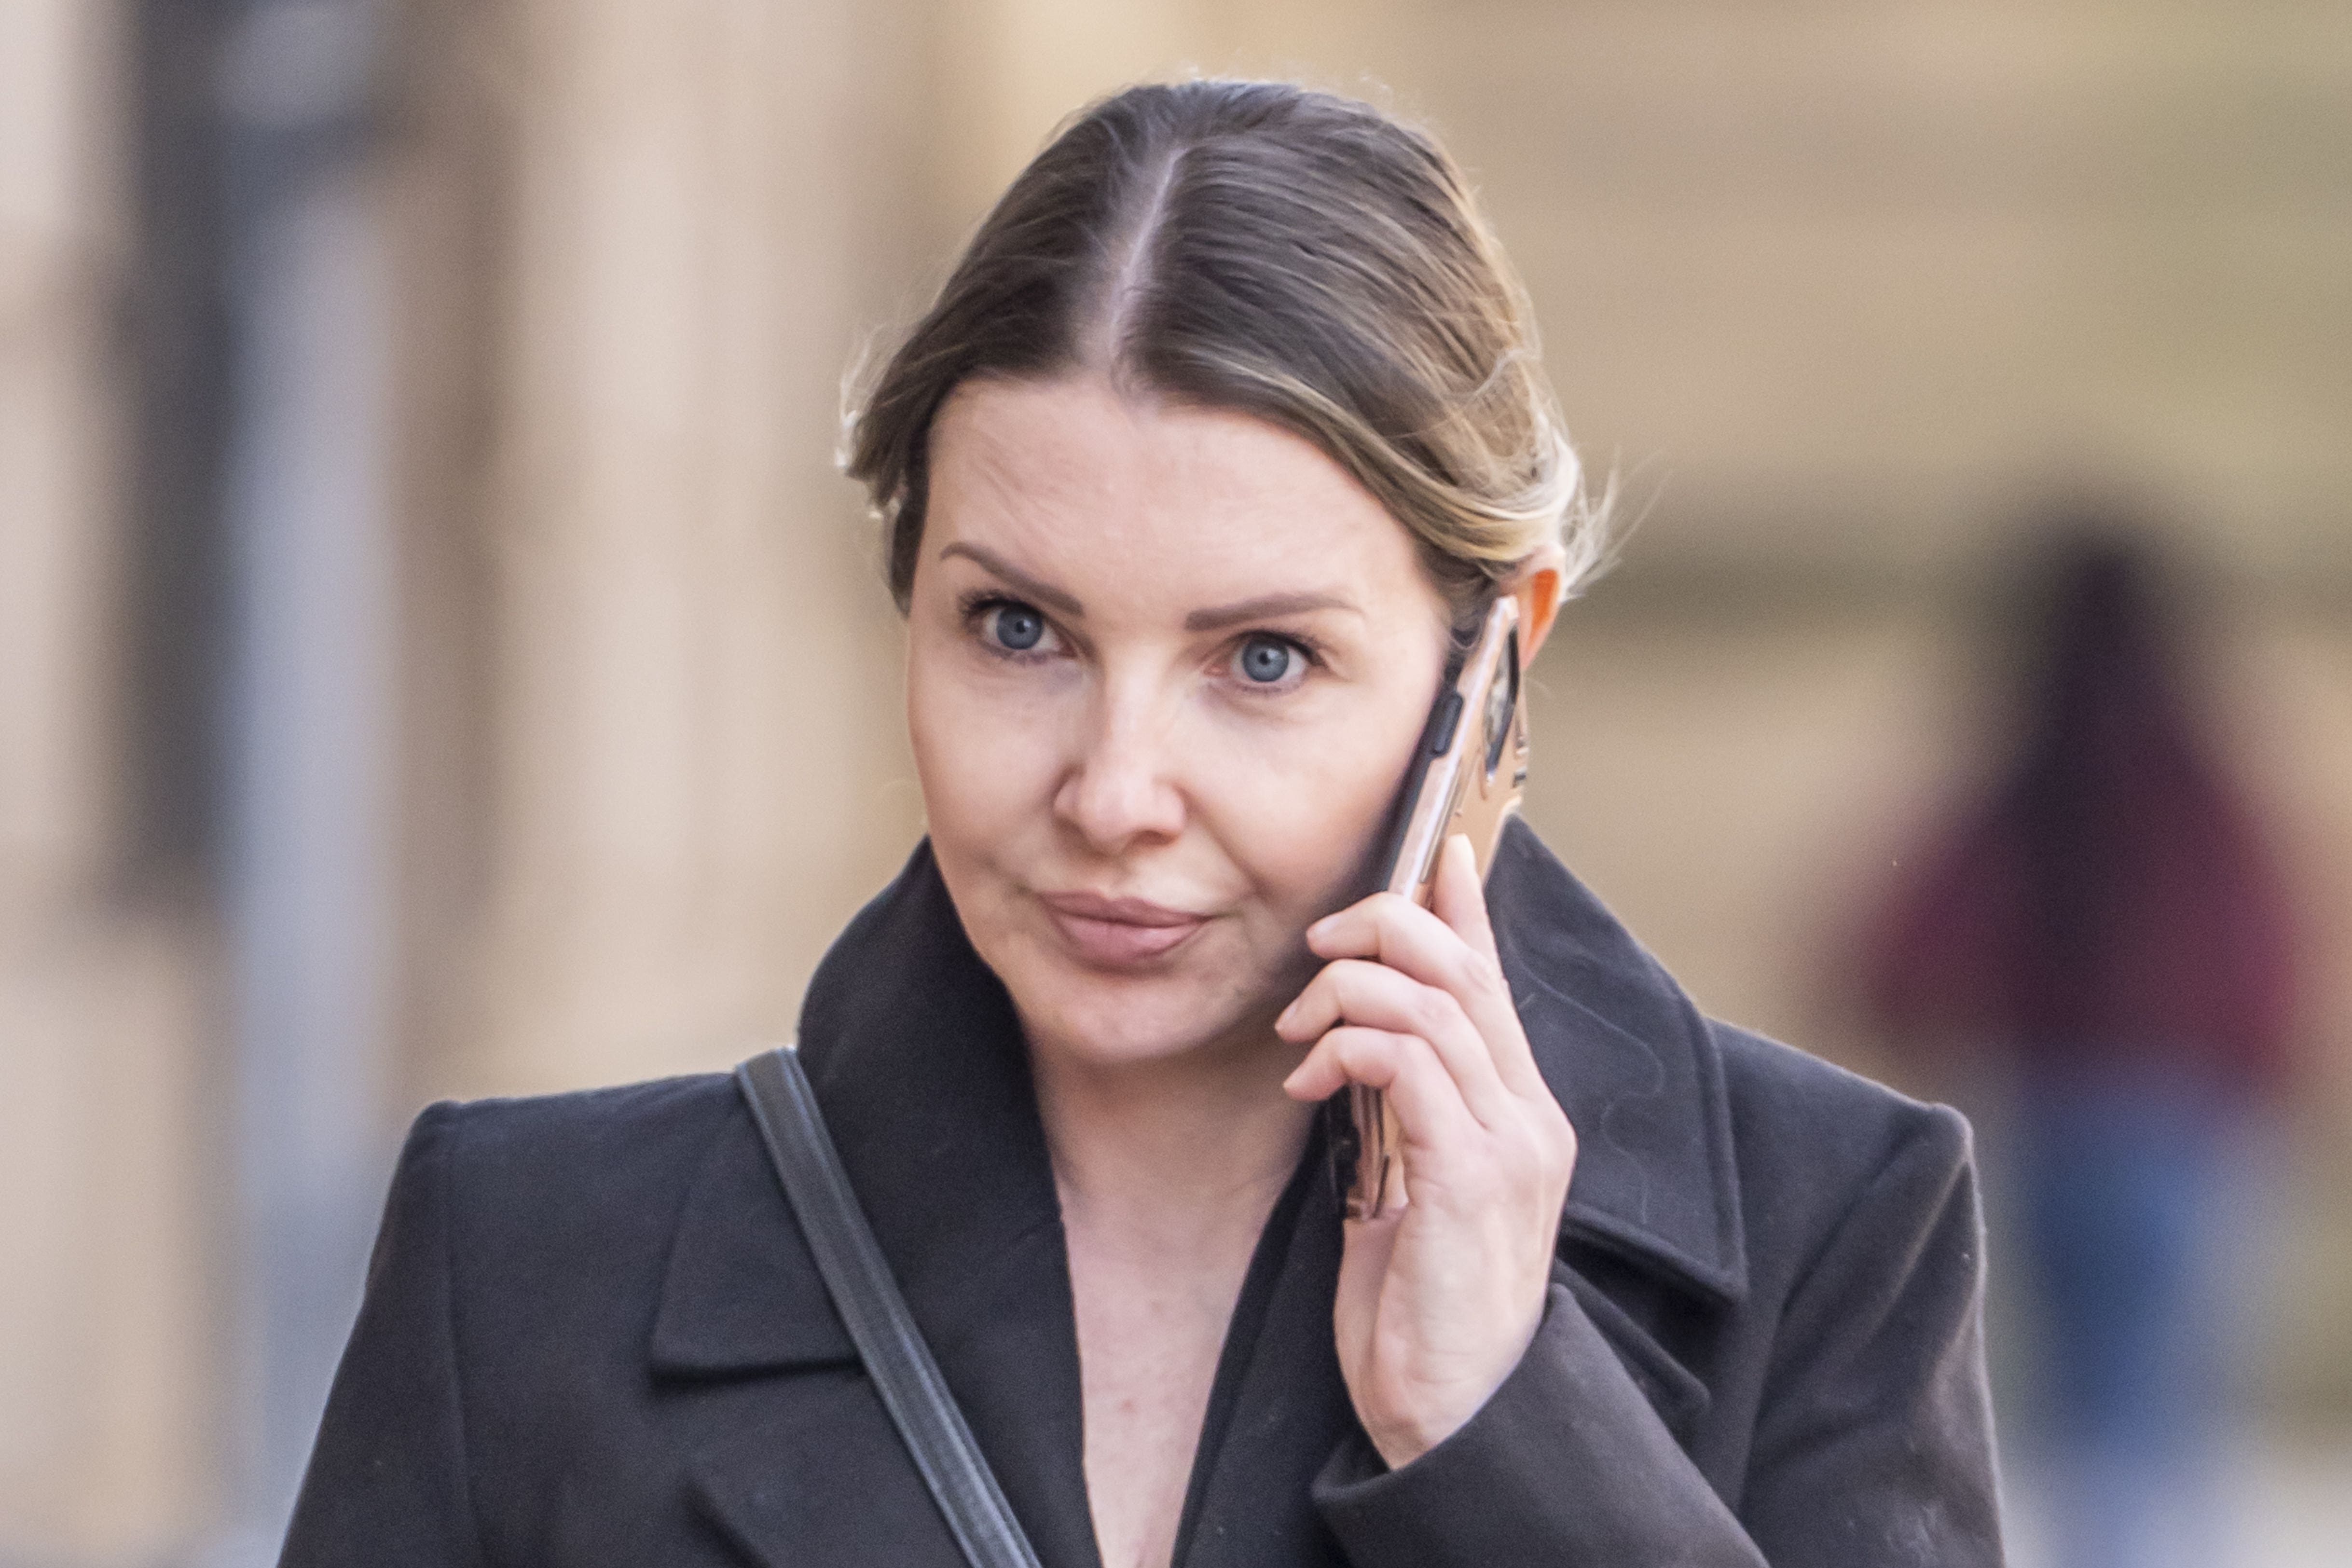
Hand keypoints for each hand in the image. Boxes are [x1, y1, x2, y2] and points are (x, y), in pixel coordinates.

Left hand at [1278, 834, 1578, 1467]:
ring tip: (1297, 1037)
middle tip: (1318, 953)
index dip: (1465, 907)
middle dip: (1384, 929)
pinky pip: (1407, 1061)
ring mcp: (1509, 1143)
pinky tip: (1310, 1083)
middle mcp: (1529, 1115)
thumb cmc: (1422, 1312)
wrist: (1457, 1415)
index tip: (1436, 849)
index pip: (1494, 981)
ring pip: (1431, 1001)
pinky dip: (1347, 1047)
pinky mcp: (1472, 1176)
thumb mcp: (1410, 1190)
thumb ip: (1405, 1117)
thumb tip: (1363, 1051)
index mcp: (1520, 1115)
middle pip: (1462, 969)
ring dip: (1346, 994)